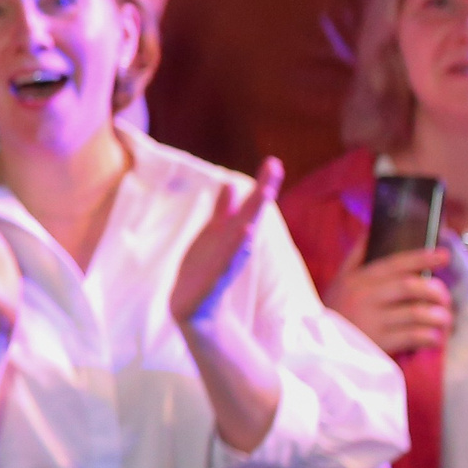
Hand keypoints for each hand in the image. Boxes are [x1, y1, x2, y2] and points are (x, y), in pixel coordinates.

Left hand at [169, 157, 281, 333]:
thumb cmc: (206, 266)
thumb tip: (230, 182)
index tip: (273, 161)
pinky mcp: (212, 281)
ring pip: (240, 239)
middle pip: (249, 216)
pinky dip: (235, 249)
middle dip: (261, 192)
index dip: (261, 185)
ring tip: (263, 196)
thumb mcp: (214, 233)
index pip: (250, 206)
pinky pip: (224, 263)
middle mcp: (232, 246)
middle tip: (274, 166)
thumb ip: (223, 209)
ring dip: (251, 217)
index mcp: (232, 233)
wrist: (192, 306)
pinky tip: (245, 233)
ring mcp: (224, 263)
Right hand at [324, 243, 452, 357]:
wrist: (318, 349)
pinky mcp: (378, 344)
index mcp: (358, 280)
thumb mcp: (339, 282)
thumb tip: (370, 232)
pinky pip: (414, 336)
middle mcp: (364, 297)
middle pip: (410, 286)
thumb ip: (355, 257)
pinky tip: (434, 337)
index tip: (444, 256)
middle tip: (445, 299)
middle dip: (436, 291)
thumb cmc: (334, 312)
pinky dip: (430, 336)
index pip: (395, 264)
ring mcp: (371, 321)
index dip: (422, 258)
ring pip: (417, 313)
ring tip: (445, 320)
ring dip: (439, 316)